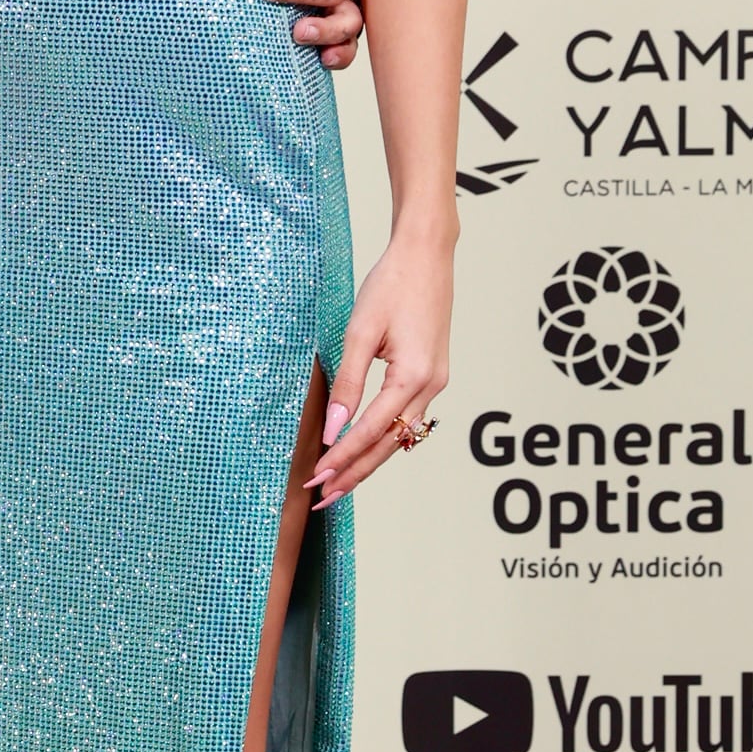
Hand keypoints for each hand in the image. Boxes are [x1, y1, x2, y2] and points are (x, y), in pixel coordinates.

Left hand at [309, 234, 450, 504]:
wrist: (426, 255)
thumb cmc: (393, 285)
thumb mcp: (361, 332)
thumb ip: (348, 383)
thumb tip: (333, 429)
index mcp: (413, 377)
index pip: (370, 432)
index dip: (342, 458)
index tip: (316, 478)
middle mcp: (431, 386)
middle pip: (390, 445)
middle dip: (356, 473)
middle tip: (323, 497)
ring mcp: (435, 381)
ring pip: (401, 436)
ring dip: (370, 460)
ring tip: (340, 482)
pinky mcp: (432, 373)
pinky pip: (408, 418)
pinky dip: (384, 437)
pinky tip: (366, 448)